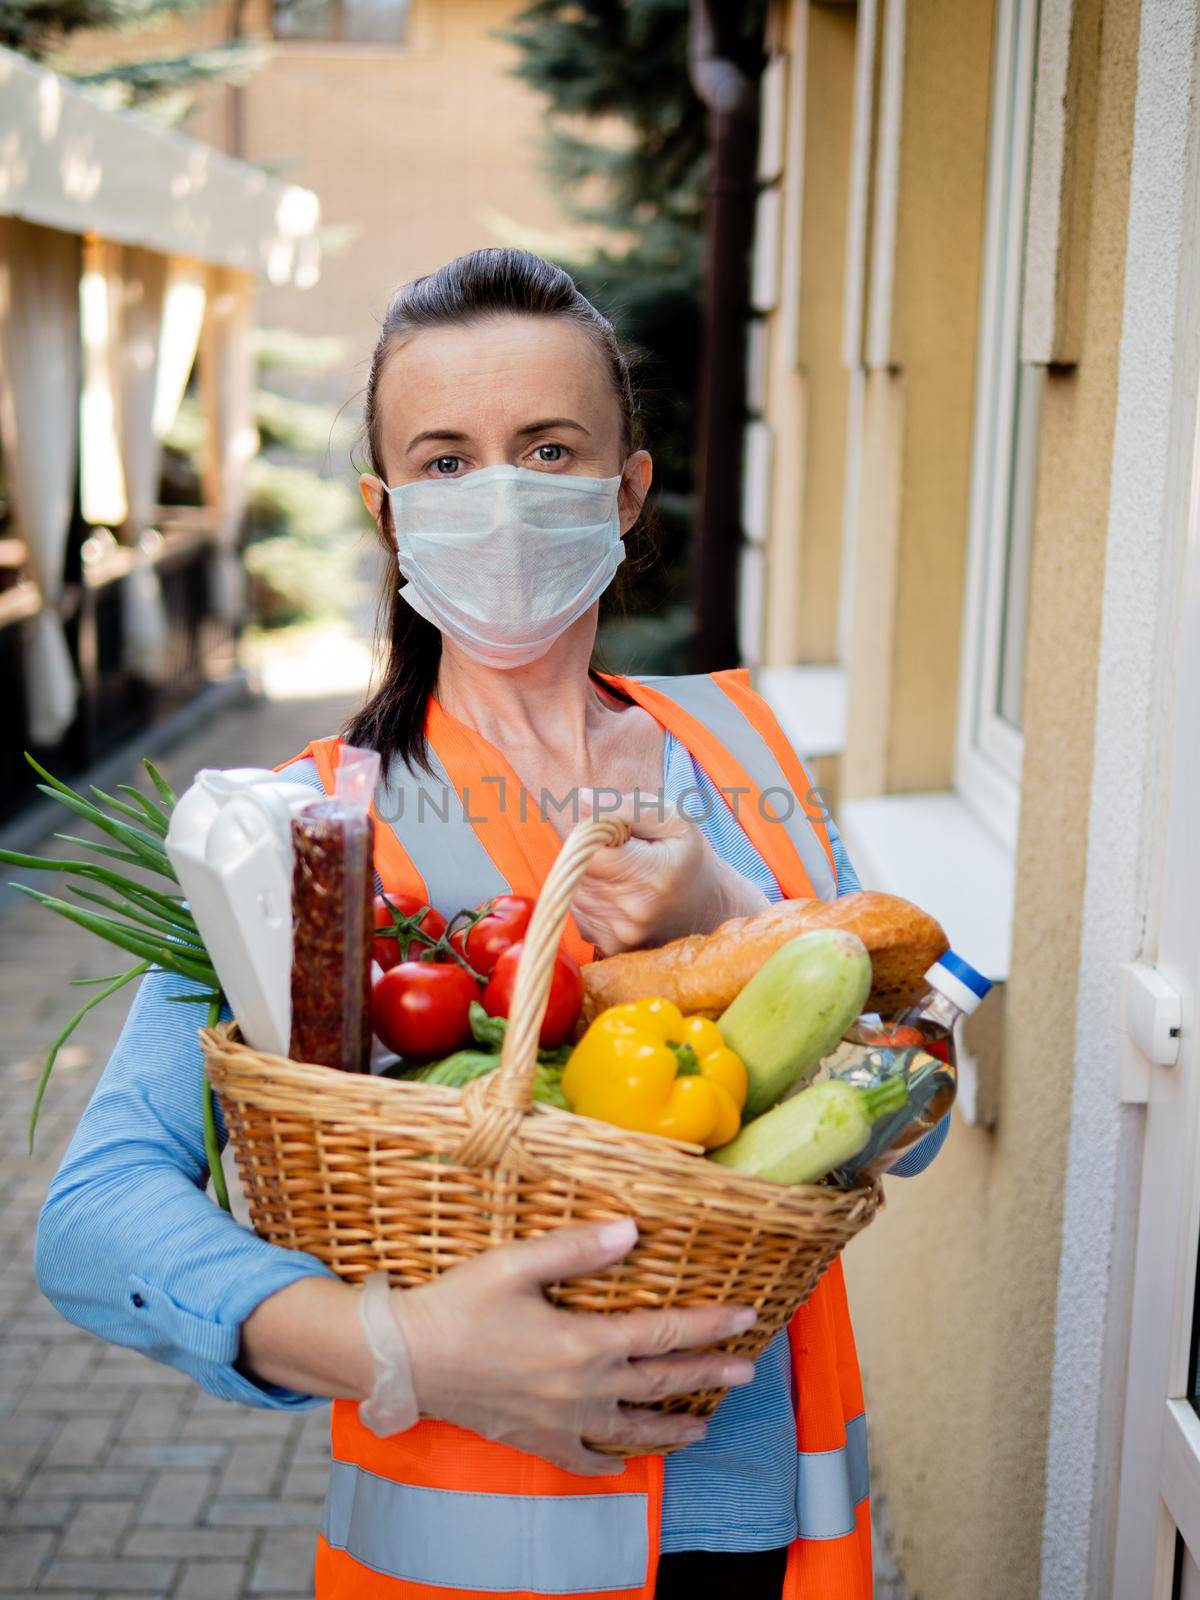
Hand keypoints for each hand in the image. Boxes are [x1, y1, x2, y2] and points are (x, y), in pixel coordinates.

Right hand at [391, 1217, 756, 1474]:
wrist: (405, 1360)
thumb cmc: (458, 1304)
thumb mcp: (516, 1264)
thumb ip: (577, 1249)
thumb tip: (633, 1232)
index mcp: (583, 1343)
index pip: (663, 1333)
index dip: (708, 1325)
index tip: (746, 1317)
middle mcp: (582, 1389)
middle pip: (661, 1384)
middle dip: (708, 1376)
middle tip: (747, 1372)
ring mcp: (561, 1421)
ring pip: (633, 1430)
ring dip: (673, 1428)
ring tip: (704, 1427)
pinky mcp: (536, 1439)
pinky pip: (584, 1459)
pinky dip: (610, 1463)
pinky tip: (625, 1463)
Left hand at [570, 791, 768, 954]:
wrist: (709, 908)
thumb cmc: (689, 857)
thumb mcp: (675, 819)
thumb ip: (629, 806)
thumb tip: (582, 799)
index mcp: (652, 874)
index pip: (589, 851)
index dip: (591, 835)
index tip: (612, 832)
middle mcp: (634, 910)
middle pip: (578, 871)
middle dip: (589, 854)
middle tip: (619, 851)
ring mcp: (622, 933)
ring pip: (575, 892)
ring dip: (589, 877)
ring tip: (621, 872)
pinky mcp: (612, 946)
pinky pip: (580, 913)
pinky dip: (591, 899)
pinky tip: (618, 895)